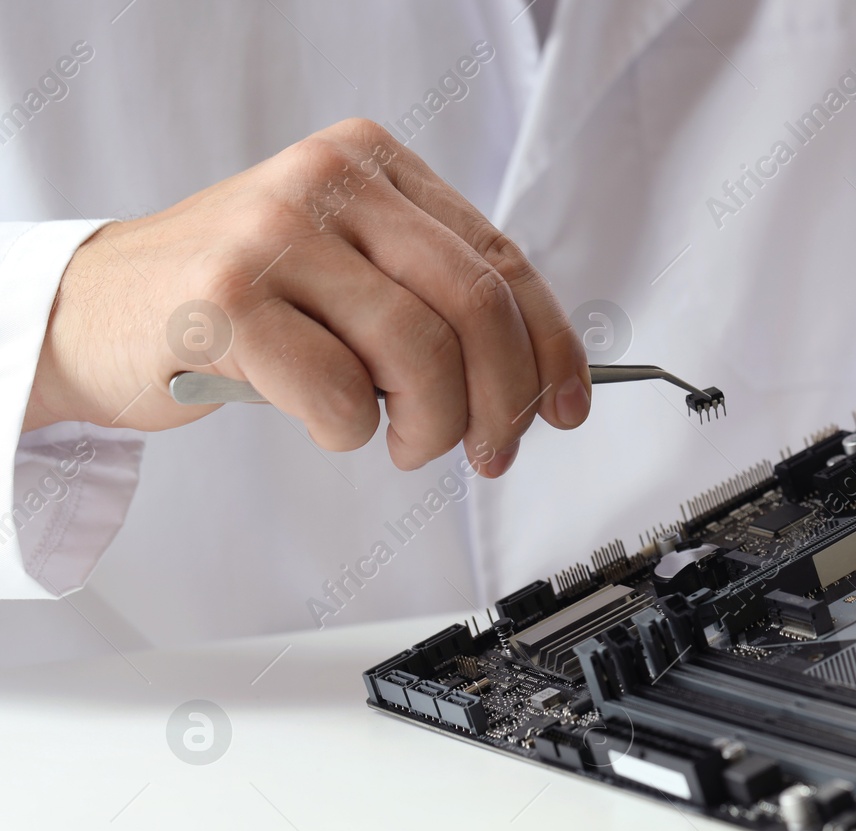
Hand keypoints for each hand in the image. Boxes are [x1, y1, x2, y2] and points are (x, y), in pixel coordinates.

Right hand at [26, 118, 588, 476]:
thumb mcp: (351, 272)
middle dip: (502, 399)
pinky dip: (351, 431)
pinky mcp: (225, 300)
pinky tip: (328, 422)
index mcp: (374, 163)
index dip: (550, 347)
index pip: (502, 261)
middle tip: (491, 450)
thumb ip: (435, 300)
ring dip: (430, 425)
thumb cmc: (241, 303)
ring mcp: (272, 234)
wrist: (96, 310)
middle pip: (475, 304)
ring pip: (419, 351)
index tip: (567, 408)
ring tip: (405, 441)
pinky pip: (339, 394)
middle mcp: (327, 180)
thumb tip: (541, 379)